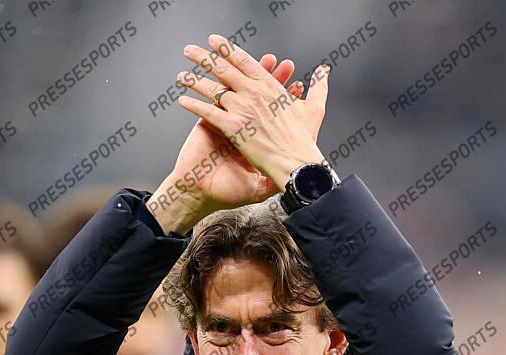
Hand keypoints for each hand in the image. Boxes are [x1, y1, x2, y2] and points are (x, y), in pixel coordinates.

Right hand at [147, 52, 305, 232]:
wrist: (202, 195)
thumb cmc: (228, 193)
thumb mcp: (259, 189)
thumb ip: (275, 181)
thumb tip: (294, 180)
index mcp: (255, 141)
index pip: (274, 116)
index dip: (285, 100)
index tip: (298, 87)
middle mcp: (243, 128)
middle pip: (259, 98)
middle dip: (272, 80)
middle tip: (283, 65)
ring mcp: (226, 124)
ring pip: (238, 93)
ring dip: (248, 75)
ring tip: (262, 61)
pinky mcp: (209, 123)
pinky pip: (213, 102)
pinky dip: (218, 87)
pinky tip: (227, 74)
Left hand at [176, 33, 329, 192]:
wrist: (297, 162)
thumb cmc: (305, 139)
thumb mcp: (314, 107)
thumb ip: (318, 86)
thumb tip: (324, 72)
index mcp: (269, 85)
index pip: (244, 60)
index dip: (227, 49)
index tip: (215, 42)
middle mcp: (253, 92)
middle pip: (223, 68)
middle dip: (204, 57)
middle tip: (191, 50)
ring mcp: (242, 108)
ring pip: (212, 88)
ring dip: (194, 79)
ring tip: (181, 74)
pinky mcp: (233, 127)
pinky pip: (208, 112)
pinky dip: (194, 105)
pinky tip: (182, 101)